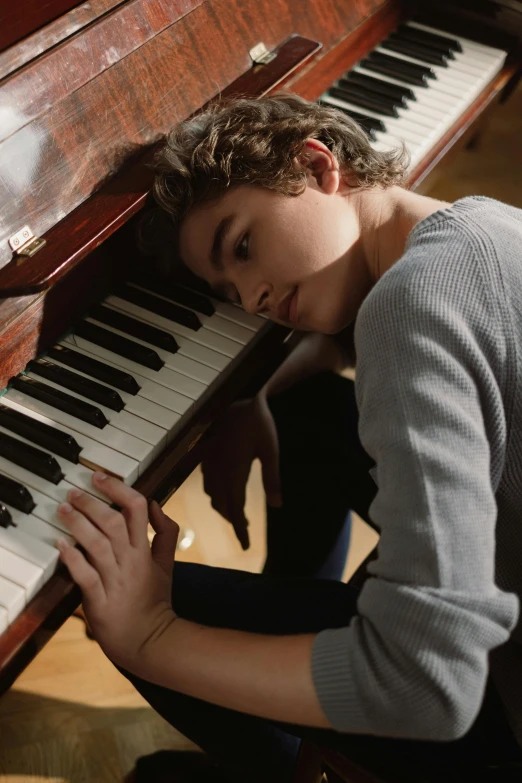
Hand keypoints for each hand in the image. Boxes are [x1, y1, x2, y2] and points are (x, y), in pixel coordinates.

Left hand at [56, 473, 177, 671]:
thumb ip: (166, 532)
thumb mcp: (167, 564)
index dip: (118, 488)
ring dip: (78, 524)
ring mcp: (115, 580)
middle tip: (73, 492)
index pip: (137, 509)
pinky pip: (85, 575)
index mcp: (146, 550)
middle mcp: (131, 561)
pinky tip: (61, 545)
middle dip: (92, 503)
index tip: (100, 477)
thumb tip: (156, 504)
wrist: (149, 640)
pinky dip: (73, 559)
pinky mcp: (99, 600)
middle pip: (113, 522)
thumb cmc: (155, 601)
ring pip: (97, 544)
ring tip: (63, 510)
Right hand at [201, 393, 281, 549]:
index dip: (240, 529)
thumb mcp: (271, 451)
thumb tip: (277, 505)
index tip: (246, 545)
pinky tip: (223, 491)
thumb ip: (272, 479)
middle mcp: (217, 468)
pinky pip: (207, 480)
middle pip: (221, 505)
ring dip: (224, 507)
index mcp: (233, 471)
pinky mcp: (206, 453)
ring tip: (237, 514)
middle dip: (233, 520)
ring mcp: (209, 460)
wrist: (243, 396)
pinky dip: (215, 492)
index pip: (235, 509)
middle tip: (245, 531)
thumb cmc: (260, 423)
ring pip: (212, 494)